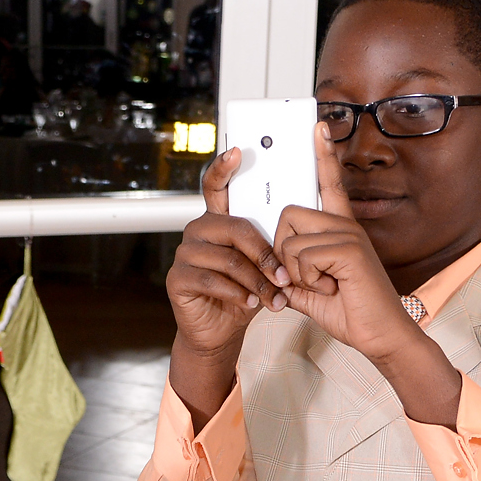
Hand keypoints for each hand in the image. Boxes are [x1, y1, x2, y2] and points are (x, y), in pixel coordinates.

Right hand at [164, 148, 290, 427]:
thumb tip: (303, 224)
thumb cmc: (247, 292)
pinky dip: (237, 293)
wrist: (222, 330)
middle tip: (284, 276)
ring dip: (255, 280)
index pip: (217, 186)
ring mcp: (184, 254)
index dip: (225, 167)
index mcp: (220, 220)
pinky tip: (251, 303)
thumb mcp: (265, 265)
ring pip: (226, 258)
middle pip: (233, 227)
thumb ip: (274, 243)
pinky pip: (212, 280)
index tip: (239, 150)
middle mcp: (198, 231)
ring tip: (272, 297)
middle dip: (264, 253)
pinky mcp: (177, 279)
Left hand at [269, 125, 461, 424]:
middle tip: (306, 276)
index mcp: (339, 229)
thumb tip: (271, 266)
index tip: (317, 126)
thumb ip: (289, 273)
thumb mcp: (308, 290)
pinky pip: (302, 256)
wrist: (378, 334)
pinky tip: (329, 288)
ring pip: (291, 239)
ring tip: (323, 285)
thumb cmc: (349, 310)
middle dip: (282, 251)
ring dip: (296, 271)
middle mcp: (345, 225)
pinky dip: (306, 279)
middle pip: (287, 216)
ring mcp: (349, 235)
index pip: (329, 184)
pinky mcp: (350, 250)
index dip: (323, 155)